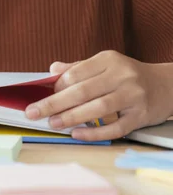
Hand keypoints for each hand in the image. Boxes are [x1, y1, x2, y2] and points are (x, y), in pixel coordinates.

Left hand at [24, 50, 172, 140]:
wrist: (167, 85)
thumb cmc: (127, 76)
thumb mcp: (104, 65)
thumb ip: (77, 68)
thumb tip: (51, 70)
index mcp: (109, 60)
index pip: (76, 73)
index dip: (56, 86)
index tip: (40, 96)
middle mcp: (122, 76)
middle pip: (82, 91)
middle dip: (54, 103)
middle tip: (34, 112)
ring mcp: (133, 96)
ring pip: (97, 109)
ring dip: (71, 118)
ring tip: (52, 123)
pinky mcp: (141, 116)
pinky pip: (115, 128)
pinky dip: (94, 132)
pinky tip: (76, 134)